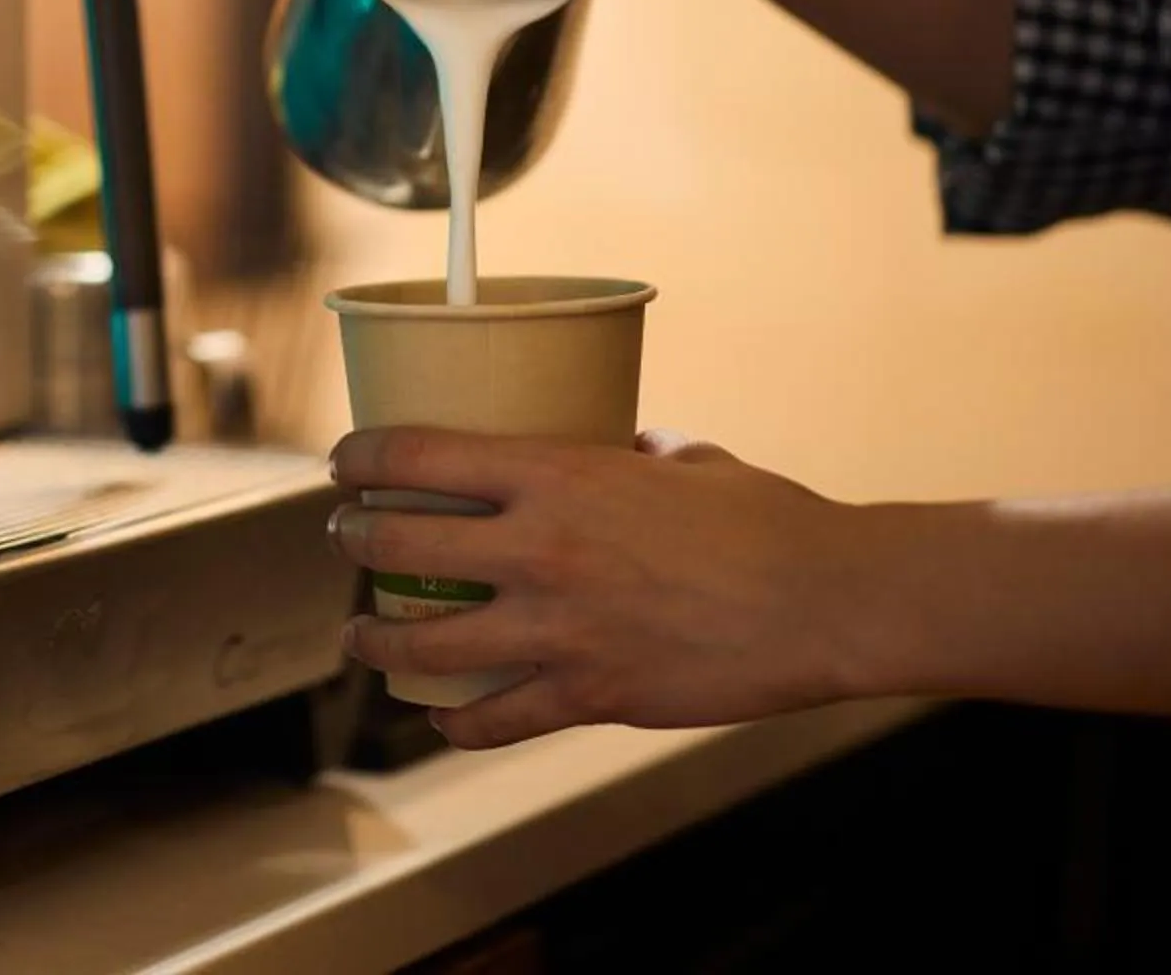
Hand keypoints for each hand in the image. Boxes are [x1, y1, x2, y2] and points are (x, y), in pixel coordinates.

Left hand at [327, 426, 875, 750]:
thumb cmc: (769, 520)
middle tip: (346, 536)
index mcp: (556, 475)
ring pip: (424, 642)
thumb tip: (630, 448)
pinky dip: (459, 722)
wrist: (827, 603)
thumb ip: (643, 453)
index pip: (418, 454)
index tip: (343, 462)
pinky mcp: (589, 694)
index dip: (362, 457)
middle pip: (398, 542)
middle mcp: (538, 549)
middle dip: (355, 539)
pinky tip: (444, 718)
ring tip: (361, 635)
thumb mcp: (691, 461)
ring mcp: (557, 628)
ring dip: (377, 638)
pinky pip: (495, 718)